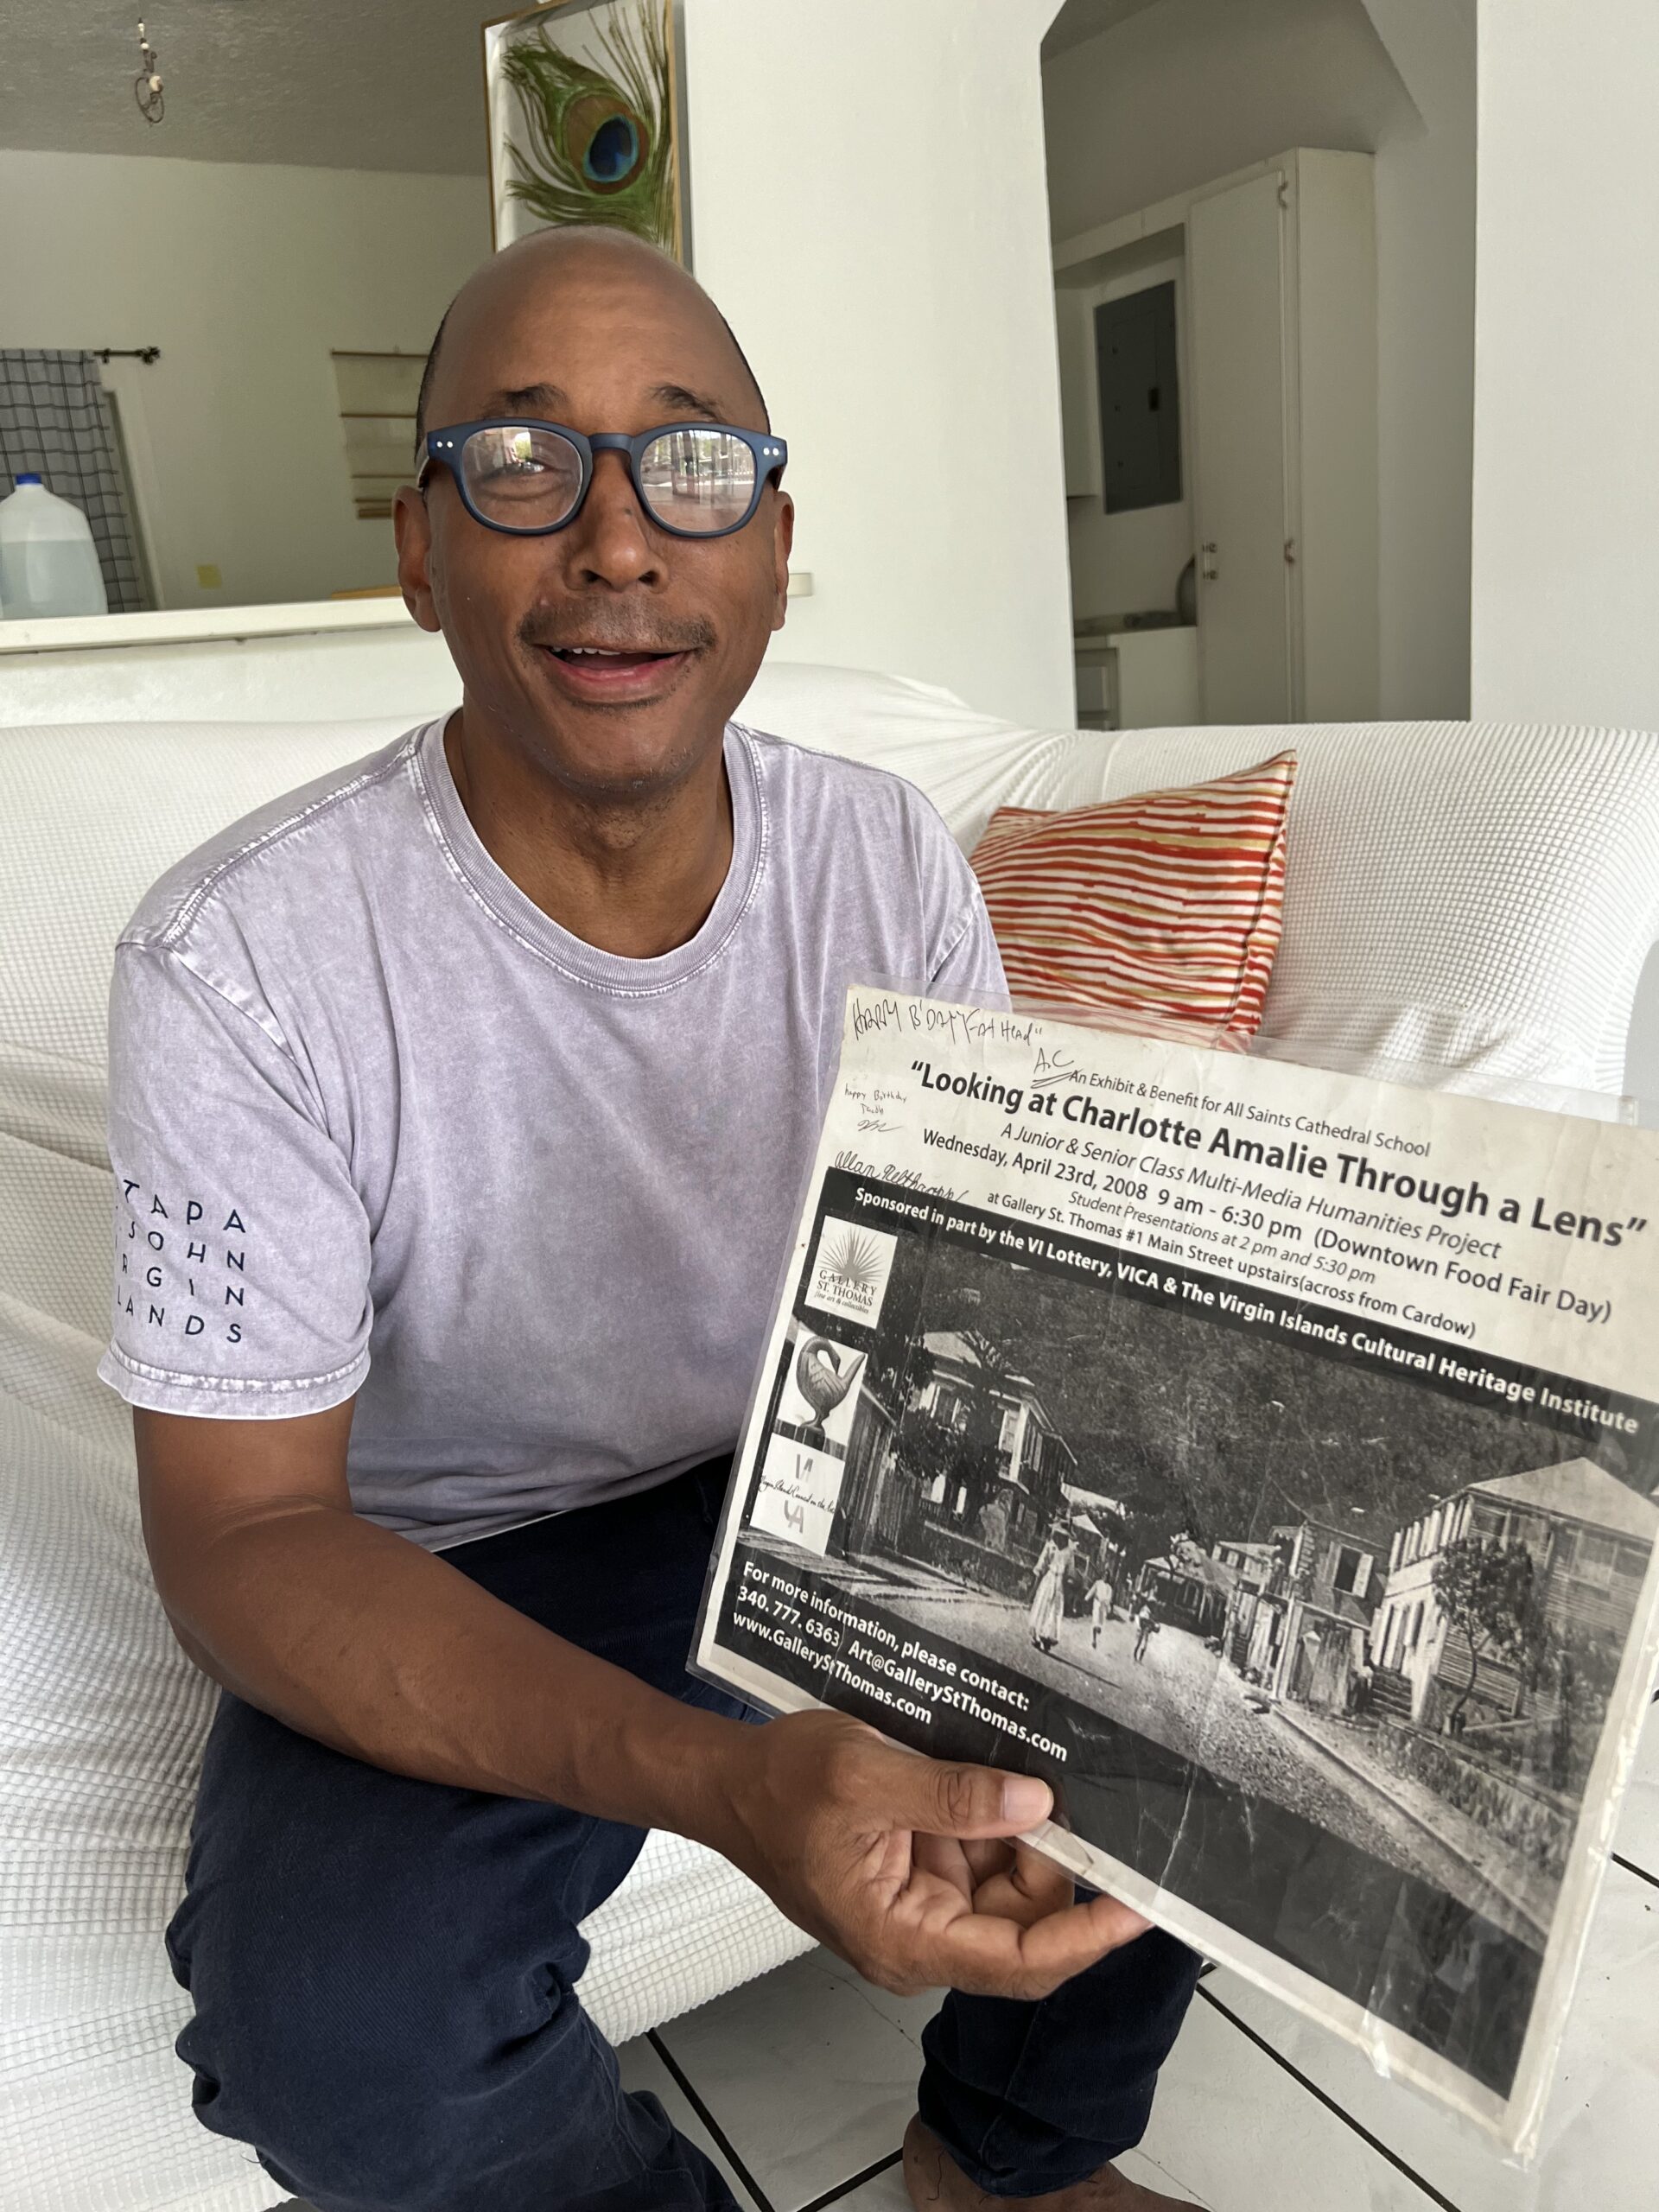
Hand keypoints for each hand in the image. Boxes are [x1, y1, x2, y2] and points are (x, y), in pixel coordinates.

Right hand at [709, 1708, 1149, 1998]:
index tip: (1139, 1906)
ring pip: (1009, 1887)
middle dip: (1044, 1858)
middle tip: (1045, 1789)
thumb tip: (1035, 1807)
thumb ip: (953, 1795)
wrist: (729, 1785)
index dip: (1087, 1937)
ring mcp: (923, 1910)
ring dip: (1012, 1832)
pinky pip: (984, 1859)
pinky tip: (971, 1781)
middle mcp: (919, 1940)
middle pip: (1024, 1922)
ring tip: (982, 1772)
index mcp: (902, 1939)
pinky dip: (991, 1821)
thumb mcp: (866, 1774)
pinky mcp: (924, 1879)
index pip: (1020, 1962)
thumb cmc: (778, 1788)